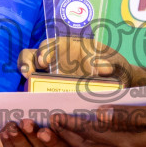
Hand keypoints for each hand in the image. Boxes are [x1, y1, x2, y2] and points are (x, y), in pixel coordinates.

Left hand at [0, 117, 77, 146]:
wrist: (26, 136)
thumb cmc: (43, 124)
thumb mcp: (51, 121)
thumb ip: (51, 118)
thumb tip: (45, 107)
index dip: (58, 135)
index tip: (52, 120)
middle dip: (33, 136)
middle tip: (26, 123)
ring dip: (19, 140)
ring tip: (12, 128)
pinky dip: (9, 145)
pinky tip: (5, 134)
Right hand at [20, 37, 136, 84]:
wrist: (119, 85)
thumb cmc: (117, 69)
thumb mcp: (118, 64)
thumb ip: (112, 62)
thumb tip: (102, 66)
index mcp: (70, 47)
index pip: (50, 44)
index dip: (44, 51)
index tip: (44, 61)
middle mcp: (57, 59)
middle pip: (33, 56)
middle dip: (27, 62)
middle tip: (29, 72)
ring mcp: (53, 75)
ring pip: (31, 72)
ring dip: (26, 77)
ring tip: (27, 87)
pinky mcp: (54, 90)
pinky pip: (39, 91)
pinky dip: (34, 95)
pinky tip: (35, 102)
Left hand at [49, 104, 145, 146]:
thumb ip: (128, 114)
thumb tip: (99, 114)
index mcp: (130, 142)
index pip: (93, 134)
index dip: (72, 126)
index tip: (56, 117)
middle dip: (69, 138)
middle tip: (54, 126)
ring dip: (82, 143)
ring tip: (69, 132)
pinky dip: (97, 146)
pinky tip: (97, 137)